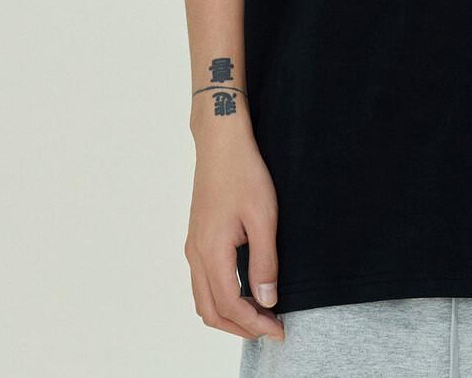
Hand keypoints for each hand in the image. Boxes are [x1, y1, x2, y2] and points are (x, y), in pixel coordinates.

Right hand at [185, 130, 285, 341]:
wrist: (221, 142)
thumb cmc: (243, 173)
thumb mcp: (263, 217)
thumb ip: (264, 261)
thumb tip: (267, 300)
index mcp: (210, 251)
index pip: (229, 306)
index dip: (254, 324)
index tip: (278, 329)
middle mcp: (195, 254)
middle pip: (210, 311)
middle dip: (240, 327)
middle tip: (271, 328)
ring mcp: (193, 246)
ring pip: (203, 299)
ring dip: (229, 315)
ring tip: (260, 314)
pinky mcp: (197, 238)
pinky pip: (202, 282)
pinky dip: (222, 297)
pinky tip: (244, 291)